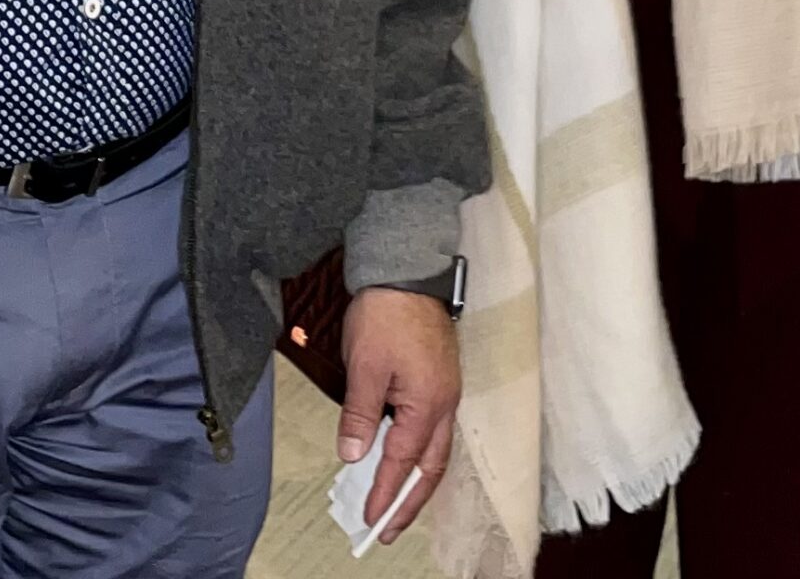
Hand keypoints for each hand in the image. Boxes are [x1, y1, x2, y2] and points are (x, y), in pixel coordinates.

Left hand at [336, 285, 462, 544]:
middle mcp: (445, 403)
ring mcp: (446, 390)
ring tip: (396, 502)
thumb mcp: (365, 366)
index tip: (371, 519)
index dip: (386, 493)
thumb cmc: (386, 315)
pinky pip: (435, 429)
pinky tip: (404, 458)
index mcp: (428, 403)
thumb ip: (361, 414)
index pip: (404, 461)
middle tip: (388, 527)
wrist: (407, 272)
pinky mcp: (441, 379)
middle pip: (431, 466)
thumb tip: (354, 454)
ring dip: (417, 480)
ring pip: (436, 449)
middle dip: (410, 501)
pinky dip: (421, 454)